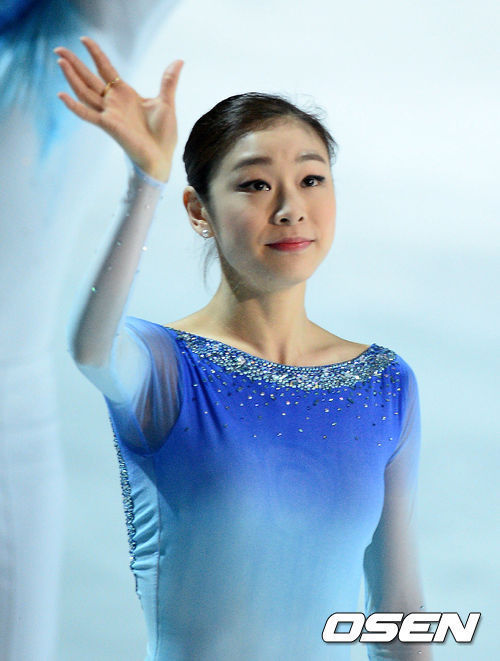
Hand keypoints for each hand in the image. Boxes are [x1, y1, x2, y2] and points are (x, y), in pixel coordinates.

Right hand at [54, 36, 182, 180]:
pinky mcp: (108, 126)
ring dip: (72, 78)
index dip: (95, 54)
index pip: (105, 69)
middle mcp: (113, 103)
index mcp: (125, 94)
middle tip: (58, 48)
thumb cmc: (164, 134)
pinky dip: (74, 106)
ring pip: (84, 92)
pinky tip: (61, 95)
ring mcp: (109, 114)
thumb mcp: (166, 102)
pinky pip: (87, 114)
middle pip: (89, 78)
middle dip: (74, 63)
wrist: (162, 157)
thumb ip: (168, 81)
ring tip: (60, 61)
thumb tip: (179, 61)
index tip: (84, 39)